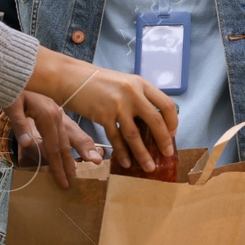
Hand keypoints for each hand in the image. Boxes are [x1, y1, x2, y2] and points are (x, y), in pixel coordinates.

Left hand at [7, 92, 103, 188]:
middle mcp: (58, 116)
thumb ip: (20, 125)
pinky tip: (77, 154)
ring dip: (73, 157)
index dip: (58, 167)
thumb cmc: (13, 89)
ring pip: (68, 140)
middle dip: (68, 166)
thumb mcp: (12, 105)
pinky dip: (73, 146)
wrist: (19, 74)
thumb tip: (28, 144)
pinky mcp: (58, 115)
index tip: (63, 182)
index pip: (54, 147)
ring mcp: (59, 115)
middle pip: (64, 146)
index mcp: (48, 116)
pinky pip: (68, 134)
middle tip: (72, 183)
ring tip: (76, 171)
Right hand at [37, 50, 178, 172]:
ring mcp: (118, 105)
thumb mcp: (126, 83)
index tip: (172, 134)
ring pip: (135, 134)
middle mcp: (133, 93)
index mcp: (142, 84)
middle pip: (155, 121)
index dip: (172, 122)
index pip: (166, 105)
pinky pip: (116, 138)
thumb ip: (140, 97)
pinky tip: (127, 162)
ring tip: (149, 167)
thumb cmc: (99, 82)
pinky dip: (122, 152)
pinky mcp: (103, 115)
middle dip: (163, 140)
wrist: (72, 77)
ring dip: (143, 153)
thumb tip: (154, 119)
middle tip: (167, 154)